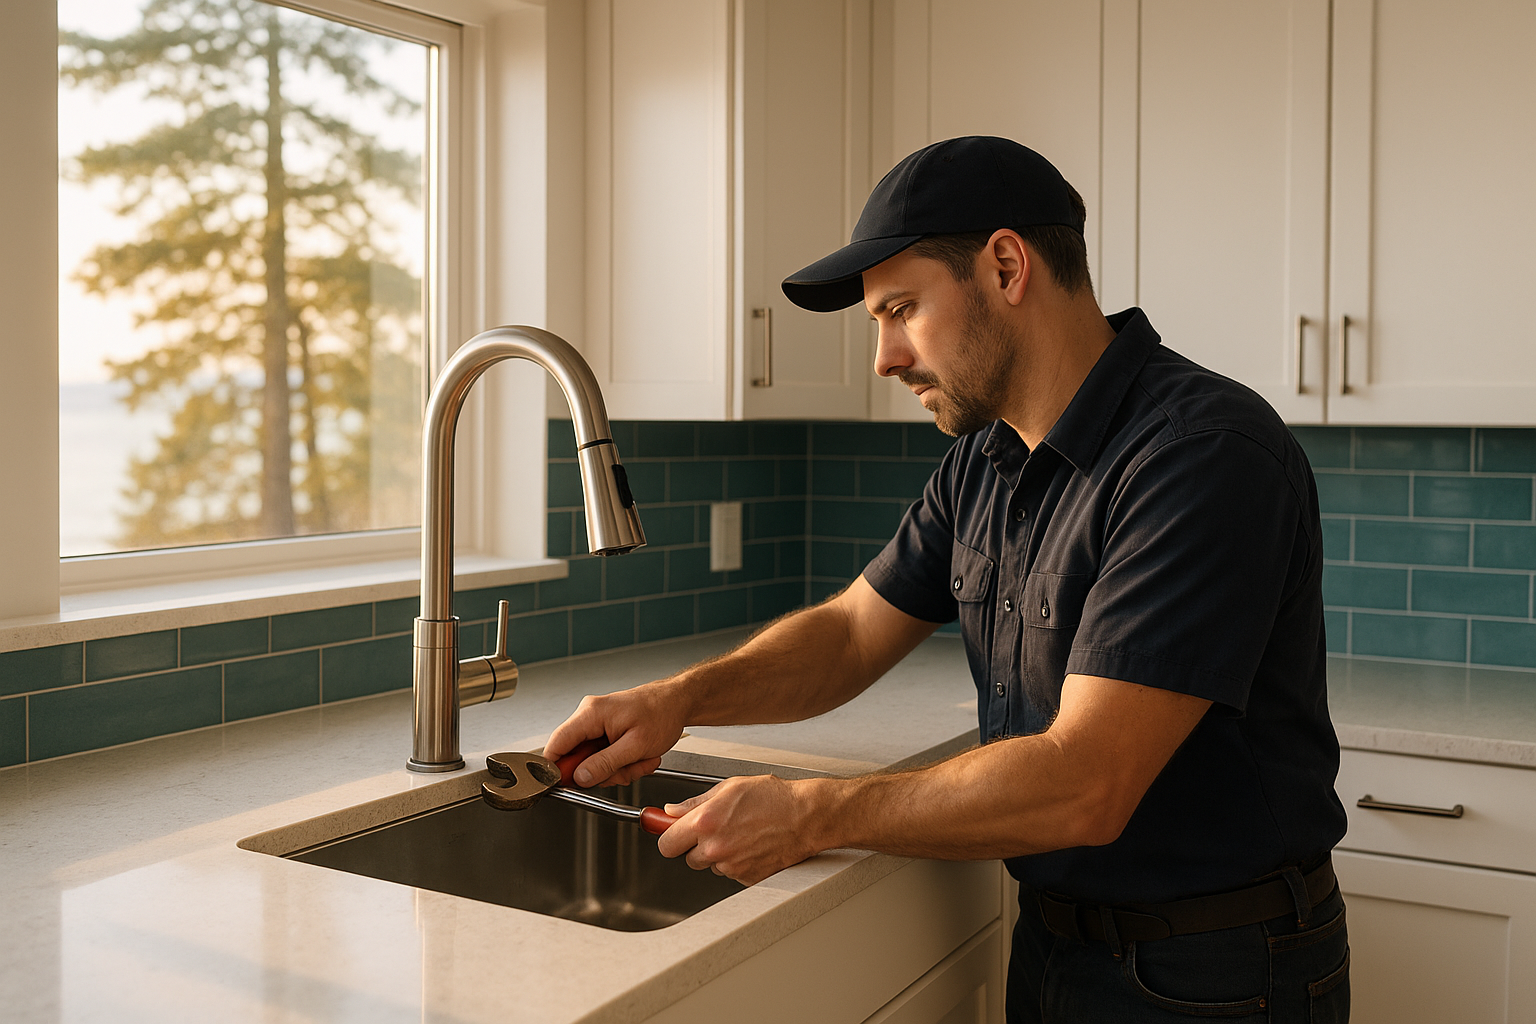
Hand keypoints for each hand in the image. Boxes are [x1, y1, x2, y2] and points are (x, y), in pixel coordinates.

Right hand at [543, 681, 688, 787]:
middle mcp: (589, 716)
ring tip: (639, 760)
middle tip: (625, 771)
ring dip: (616, 769)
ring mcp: (596, 723)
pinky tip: (638, 756)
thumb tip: (579, 778)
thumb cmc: (663, 714)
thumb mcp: (635, 746)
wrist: (678, 702)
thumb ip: (604, 763)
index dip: (555, 769)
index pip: (556, 744)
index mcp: (591, 714)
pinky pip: (603, 756)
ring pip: (592, 761)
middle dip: (601, 772)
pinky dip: (621, 762)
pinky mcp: (605, 730)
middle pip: (576, 758)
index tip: (565, 787)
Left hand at [656, 775, 826, 885]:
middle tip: (715, 830)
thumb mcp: (729, 787)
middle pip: (687, 858)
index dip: (669, 837)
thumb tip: (672, 811)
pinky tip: (751, 845)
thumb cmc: (774, 798)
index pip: (666, 843)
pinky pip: (731, 873)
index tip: (672, 834)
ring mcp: (731, 866)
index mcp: (705, 823)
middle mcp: (715, 848)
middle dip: (696, 846)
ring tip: (741, 833)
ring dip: (718, 855)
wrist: (806, 817)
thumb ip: (695, 802)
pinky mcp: (746, 878)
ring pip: (711, 866)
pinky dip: (737, 863)